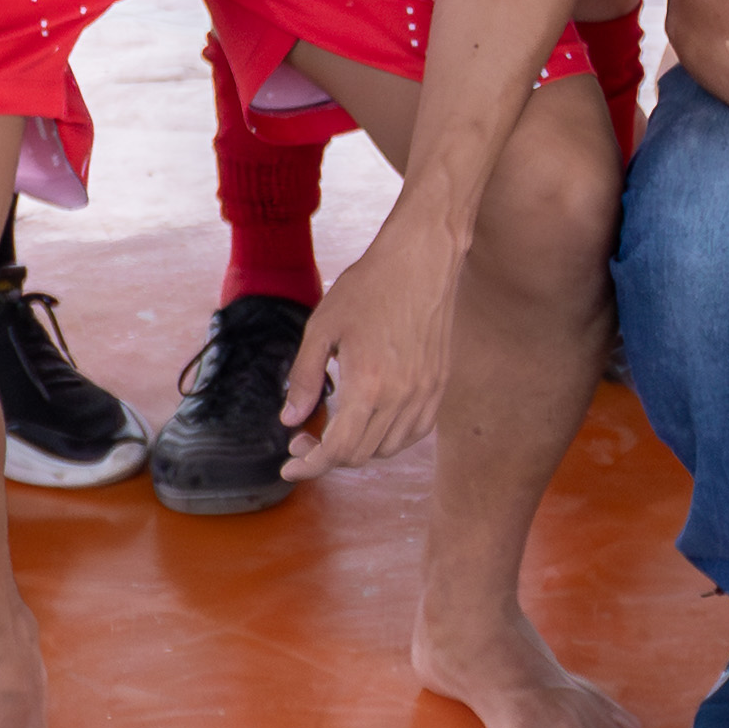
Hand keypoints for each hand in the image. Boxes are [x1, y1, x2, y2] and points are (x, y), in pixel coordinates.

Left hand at [281, 201, 467, 476]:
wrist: (421, 259)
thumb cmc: (370, 287)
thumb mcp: (322, 328)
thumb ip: (304, 378)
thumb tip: (290, 420)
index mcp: (367, 385)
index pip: (337, 450)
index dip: (308, 466)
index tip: (289, 468)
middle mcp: (400, 396)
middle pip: (360, 455)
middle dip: (325, 457)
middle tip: (303, 439)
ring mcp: (425, 392)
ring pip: (388, 449)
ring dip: (357, 450)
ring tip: (336, 430)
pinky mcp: (439, 384)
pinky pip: (415, 432)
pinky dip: (390, 439)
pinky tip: (372, 422)